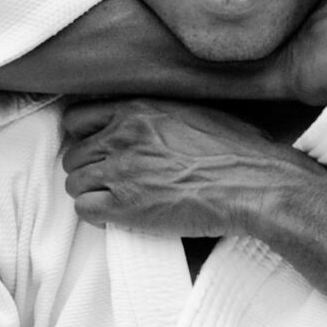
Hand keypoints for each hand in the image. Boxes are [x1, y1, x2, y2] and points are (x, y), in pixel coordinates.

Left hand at [60, 98, 326, 237]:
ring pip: (74, 183)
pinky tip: (115, 218)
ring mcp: (121, 171)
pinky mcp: (125, 207)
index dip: (84, 137)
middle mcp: (123, 136)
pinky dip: (95, 217)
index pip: (78, 118)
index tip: (98, 150)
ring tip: (114, 202)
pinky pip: (85, 210)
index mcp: (138, 109)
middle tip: (110, 182)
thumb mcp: (197, 111)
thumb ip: (163, 112)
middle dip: (88, 169)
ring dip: (90, 194)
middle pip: (73, 154)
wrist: (254, 184)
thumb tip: (156, 122)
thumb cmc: (240, 150)